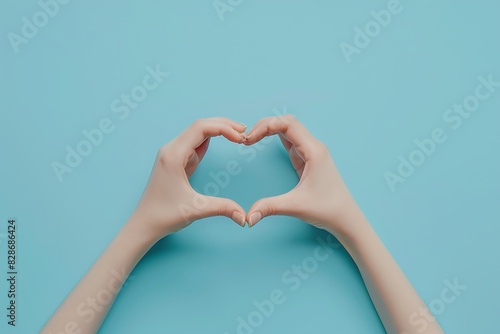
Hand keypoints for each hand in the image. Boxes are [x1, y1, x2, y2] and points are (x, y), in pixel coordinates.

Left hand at [129, 118, 247, 241]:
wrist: (144, 223)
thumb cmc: (164, 215)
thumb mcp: (196, 209)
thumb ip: (223, 208)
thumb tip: (245, 217)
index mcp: (173, 155)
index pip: (201, 128)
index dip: (223, 128)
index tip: (240, 138)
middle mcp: (171, 150)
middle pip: (200, 125)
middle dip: (223, 125)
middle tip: (244, 131)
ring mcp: (172, 154)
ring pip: (197, 132)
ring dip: (217, 130)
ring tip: (237, 134)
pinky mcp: (175, 160)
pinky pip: (193, 143)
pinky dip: (209, 139)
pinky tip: (222, 139)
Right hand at [244, 115, 366, 238]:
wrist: (345, 218)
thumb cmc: (327, 210)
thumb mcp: (295, 206)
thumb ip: (269, 207)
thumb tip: (247, 217)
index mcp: (313, 151)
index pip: (287, 123)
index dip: (265, 126)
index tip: (249, 139)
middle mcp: (313, 147)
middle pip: (287, 122)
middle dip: (265, 125)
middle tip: (246, 139)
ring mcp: (311, 152)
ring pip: (288, 129)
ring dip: (269, 130)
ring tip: (251, 140)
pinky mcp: (307, 159)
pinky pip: (290, 140)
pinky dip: (275, 137)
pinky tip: (263, 143)